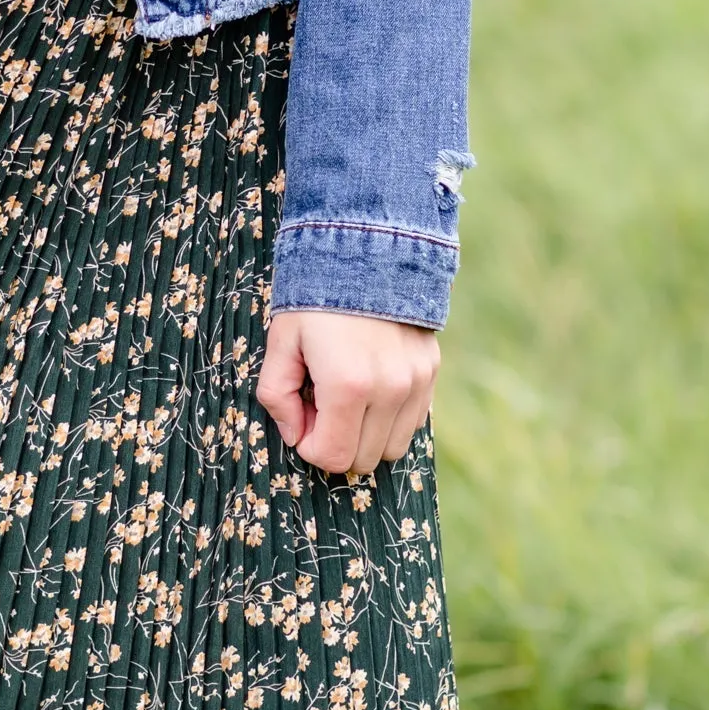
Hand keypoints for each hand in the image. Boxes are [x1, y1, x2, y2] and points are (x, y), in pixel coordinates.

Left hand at [256, 311, 439, 477]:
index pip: (333, 457)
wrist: (366, 249)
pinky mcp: (431, 372)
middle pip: (363, 460)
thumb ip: (277, 396)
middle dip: (335, 443)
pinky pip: (412, 422)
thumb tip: (295, 435)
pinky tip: (370, 388)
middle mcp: (389, 389)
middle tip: (320, 404)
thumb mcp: (280, 343)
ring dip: (364, 435)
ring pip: (392, 448)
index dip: (309, 446)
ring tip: (346, 397)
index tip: (302, 416)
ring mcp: (416, 382)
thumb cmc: (313, 298)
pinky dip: (389, 419)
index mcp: (347, 385)